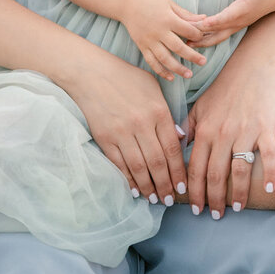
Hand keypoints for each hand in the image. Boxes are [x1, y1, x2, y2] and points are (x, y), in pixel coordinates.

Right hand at [71, 53, 187, 203]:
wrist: (92, 73)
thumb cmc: (125, 77)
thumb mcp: (153, 88)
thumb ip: (167, 113)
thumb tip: (180, 138)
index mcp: (158, 111)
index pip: (172, 149)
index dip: (179, 172)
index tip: (183, 186)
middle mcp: (142, 124)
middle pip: (158, 163)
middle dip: (166, 185)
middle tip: (170, 200)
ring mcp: (122, 133)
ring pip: (140, 168)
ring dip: (149, 187)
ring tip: (155, 199)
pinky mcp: (105, 138)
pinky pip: (120, 165)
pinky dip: (128, 180)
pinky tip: (135, 190)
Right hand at [122, 0, 206, 80]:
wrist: (127, 4)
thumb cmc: (151, 2)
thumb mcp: (169, 4)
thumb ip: (186, 14)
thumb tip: (204, 18)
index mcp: (168, 19)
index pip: (187, 30)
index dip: (197, 35)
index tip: (202, 37)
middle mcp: (159, 32)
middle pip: (178, 47)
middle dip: (192, 56)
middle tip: (203, 62)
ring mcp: (149, 41)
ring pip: (165, 58)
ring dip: (177, 68)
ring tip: (189, 74)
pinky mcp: (142, 46)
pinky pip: (152, 61)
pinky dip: (161, 71)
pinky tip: (171, 77)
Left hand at [184, 56, 274, 218]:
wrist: (251, 70)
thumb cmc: (224, 90)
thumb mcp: (199, 107)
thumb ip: (187, 129)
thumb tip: (177, 150)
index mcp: (205, 130)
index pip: (196, 168)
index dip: (194, 192)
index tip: (194, 209)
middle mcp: (223, 134)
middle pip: (216, 175)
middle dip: (213, 199)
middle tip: (214, 216)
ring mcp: (245, 132)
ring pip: (239, 171)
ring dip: (238, 194)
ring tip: (237, 209)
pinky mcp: (265, 129)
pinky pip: (269, 156)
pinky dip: (270, 174)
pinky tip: (269, 189)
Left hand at [195, 0, 274, 46]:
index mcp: (243, 10)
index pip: (227, 17)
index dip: (215, 21)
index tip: (203, 24)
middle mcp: (238, 22)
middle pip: (218, 31)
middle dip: (202, 34)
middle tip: (186, 36)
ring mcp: (235, 26)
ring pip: (217, 37)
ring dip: (203, 40)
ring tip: (187, 43)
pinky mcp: (232, 27)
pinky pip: (218, 35)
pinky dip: (207, 38)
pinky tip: (195, 39)